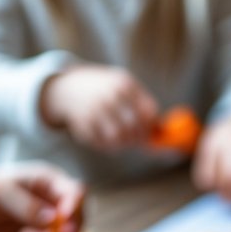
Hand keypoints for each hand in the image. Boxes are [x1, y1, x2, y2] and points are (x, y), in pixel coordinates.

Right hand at [41, 65, 159, 150]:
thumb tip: (162, 132)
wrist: (68, 87)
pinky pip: (103, 145)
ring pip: (119, 139)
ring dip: (124, 145)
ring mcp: (95, 110)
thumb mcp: (123, 87)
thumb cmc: (104, 91)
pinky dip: (108, 147)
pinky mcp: (83, 124)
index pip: (148, 112)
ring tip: (122, 141)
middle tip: (135, 140)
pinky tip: (106, 139)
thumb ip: (143, 105)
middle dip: (138, 139)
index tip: (148, 132)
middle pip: (135, 128)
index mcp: (124, 84)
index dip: (151, 127)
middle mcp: (110, 96)